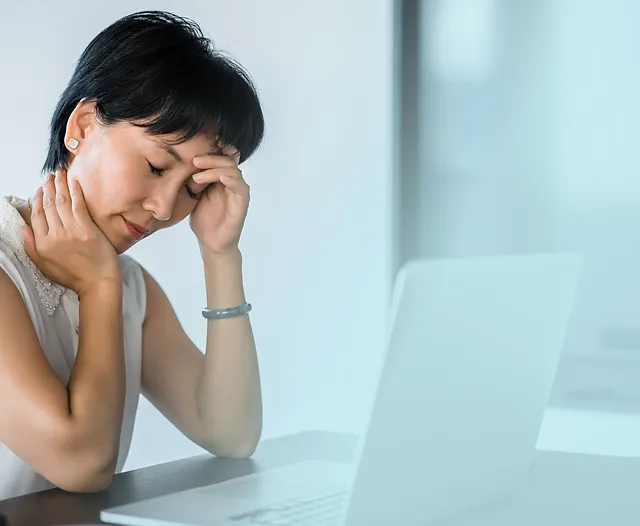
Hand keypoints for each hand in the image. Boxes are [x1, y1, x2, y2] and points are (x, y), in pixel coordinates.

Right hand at [23, 168, 120, 295]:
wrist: (98, 283)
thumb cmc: (74, 277)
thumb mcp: (44, 266)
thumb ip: (32, 246)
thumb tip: (24, 228)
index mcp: (43, 244)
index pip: (36, 215)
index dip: (38, 199)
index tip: (40, 189)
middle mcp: (55, 236)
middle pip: (48, 205)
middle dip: (48, 187)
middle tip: (50, 176)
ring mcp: (72, 232)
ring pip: (62, 202)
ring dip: (60, 184)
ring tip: (60, 173)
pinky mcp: (88, 230)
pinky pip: (79, 206)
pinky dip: (75, 192)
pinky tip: (74, 182)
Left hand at [190, 146, 249, 255]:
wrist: (211, 243)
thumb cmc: (204, 220)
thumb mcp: (194, 195)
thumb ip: (193, 179)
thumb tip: (180, 161)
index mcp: (222, 179)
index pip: (223, 156)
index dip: (215, 147)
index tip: (201, 140)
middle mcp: (232, 183)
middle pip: (228, 160)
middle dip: (211, 157)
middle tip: (194, 160)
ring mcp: (238, 193)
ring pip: (233, 170)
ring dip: (216, 168)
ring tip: (198, 175)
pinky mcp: (242, 204)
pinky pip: (240, 187)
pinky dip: (231, 179)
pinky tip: (220, 177)